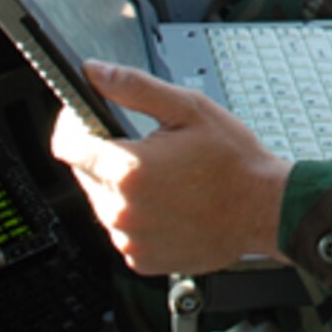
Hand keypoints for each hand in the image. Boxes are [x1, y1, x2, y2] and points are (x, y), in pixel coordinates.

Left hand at [50, 60, 290, 275]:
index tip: (87, 118)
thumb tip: (95, 72)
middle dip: (104, 155)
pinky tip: (168, 203)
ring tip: (164, 177)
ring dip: (120, 187)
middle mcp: (121, 209)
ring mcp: (129, 238)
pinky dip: (136, 215)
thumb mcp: (188, 108)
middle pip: (84, 172)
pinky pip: (122, 230)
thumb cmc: (234, 161)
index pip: (66, 144)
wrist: (265, 210)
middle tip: (147, 147)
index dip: (72, 124)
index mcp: (128, 169)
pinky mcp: (140, 258)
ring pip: (102, 202)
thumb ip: (134, 87)